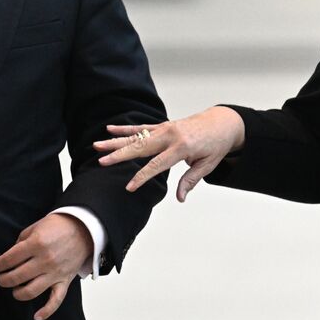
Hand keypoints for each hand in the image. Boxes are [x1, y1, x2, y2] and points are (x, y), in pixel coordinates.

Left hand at [0, 213, 92, 319]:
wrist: (84, 229)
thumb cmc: (60, 226)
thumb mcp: (35, 227)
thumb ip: (21, 242)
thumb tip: (10, 256)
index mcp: (36, 244)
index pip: (9, 259)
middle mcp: (45, 260)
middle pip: (16, 276)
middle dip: (3, 279)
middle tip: (1, 278)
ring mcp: (55, 273)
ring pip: (30, 291)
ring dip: (17, 293)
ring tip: (14, 289)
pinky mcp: (64, 281)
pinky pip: (56, 300)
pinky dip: (47, 311)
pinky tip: (37, 316)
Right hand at [93, 107, 245, 200]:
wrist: (222, 122)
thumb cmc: (216, 144)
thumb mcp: (208, 165)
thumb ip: (191, 180)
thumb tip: (179, 197)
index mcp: (182, 148)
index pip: (157, 165)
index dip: (142, 177)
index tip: (128, 187)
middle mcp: (170, 136)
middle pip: (140, 148)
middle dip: (119, 156)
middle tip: (101, 162)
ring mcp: (165, 129)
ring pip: (135, 136)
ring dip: (115, 141)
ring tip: (97, 145)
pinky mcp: (163, 126)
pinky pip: (140, 127)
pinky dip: (125, 128)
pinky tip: (110, 129)